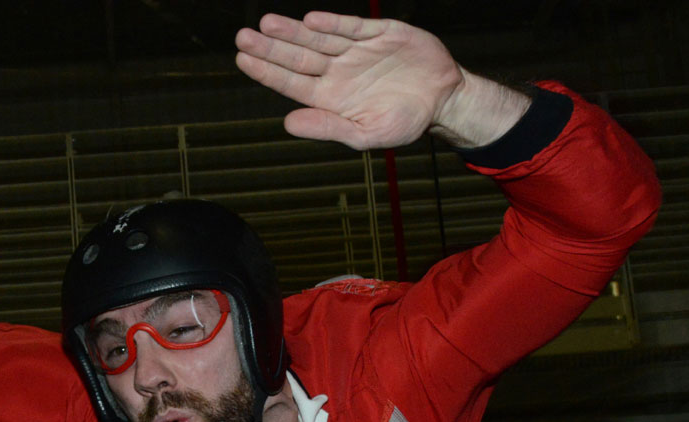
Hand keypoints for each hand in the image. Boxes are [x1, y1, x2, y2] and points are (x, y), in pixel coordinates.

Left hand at [236, 12, 485, 149]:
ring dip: (294, 31)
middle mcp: (338, 71)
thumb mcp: (366, 134)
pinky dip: (333, 23)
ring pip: (318, 39)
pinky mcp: (379, 32)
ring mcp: (356, 50)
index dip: (267, 71)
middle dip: (271, 47)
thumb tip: (288, 123)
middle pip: (297, 57)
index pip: (291, 83)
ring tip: (267, 23)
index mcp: (330, 97)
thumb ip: (328, 128)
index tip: (244, 60)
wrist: (445, 99)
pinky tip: (312, 20)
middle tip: (243, 37)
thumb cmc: (405, 122)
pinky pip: (352, 27)